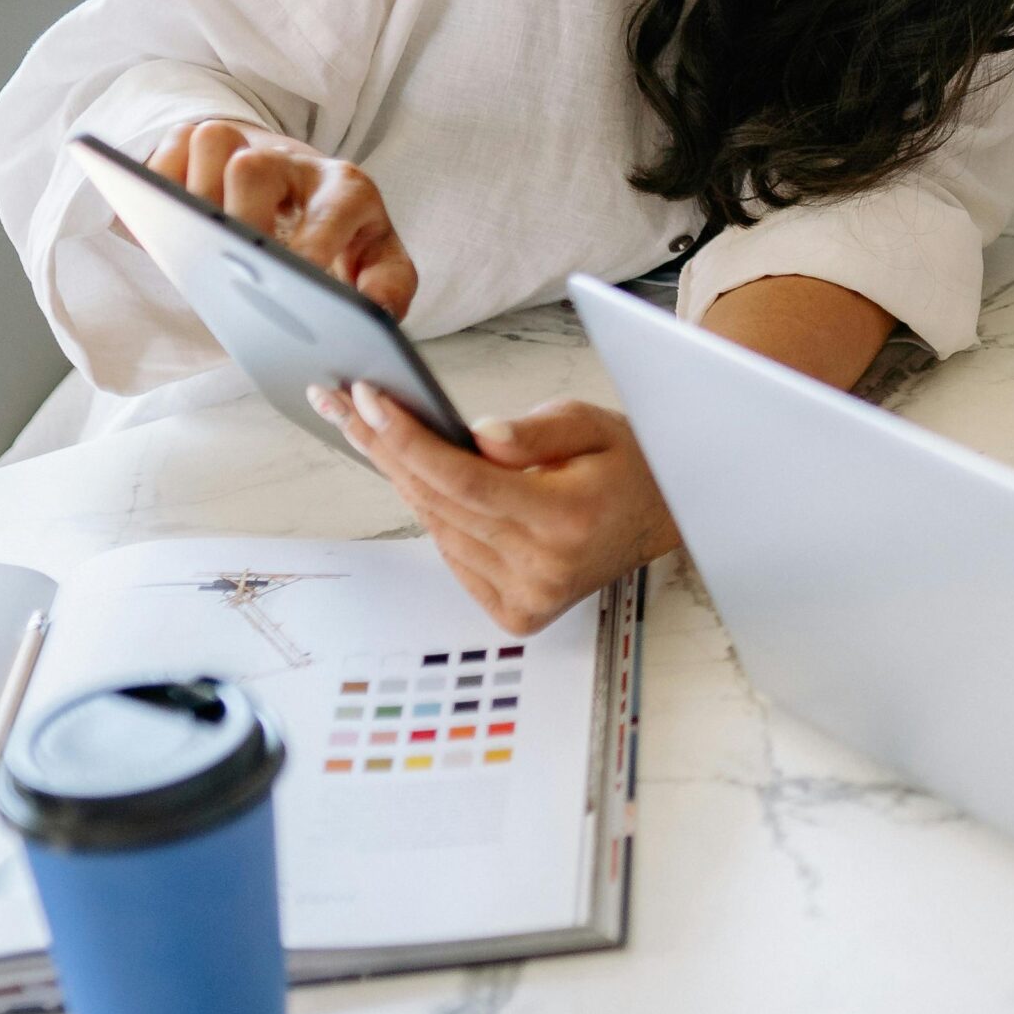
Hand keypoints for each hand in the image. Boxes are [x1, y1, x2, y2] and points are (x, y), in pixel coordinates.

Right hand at [146, 119, 416, 319]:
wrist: (303, 201)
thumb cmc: (342, 241)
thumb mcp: (380, 265)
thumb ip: (388, 291)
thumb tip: (378, 315)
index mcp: (347, 189)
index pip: (338, 206)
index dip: (314, 244)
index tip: (297, 279)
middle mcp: (296, 162)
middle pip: (257, 167)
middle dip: (241, 218)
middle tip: (233, 265)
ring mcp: (245, 146)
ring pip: (211, 141)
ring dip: (196, 194)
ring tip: (198, 241)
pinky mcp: (200, 143)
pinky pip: (169, 147)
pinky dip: (159, 184)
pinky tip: (164, 222)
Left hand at [313, 381, 677, 634]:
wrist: (665, 517)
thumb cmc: (630, 465)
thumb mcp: (593, 423)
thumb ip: (534, 430)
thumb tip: (476, 437)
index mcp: (566, 518)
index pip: (464, 480)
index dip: (408, 439)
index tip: (370, 400)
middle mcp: (544, 568)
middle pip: (439, 503)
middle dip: (387, 448)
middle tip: (348, 405)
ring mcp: (528, 597)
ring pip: (438, 530)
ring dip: (403, 480)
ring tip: (373, 433)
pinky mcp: (517, 613)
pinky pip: (453, 557)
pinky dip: (435, 517)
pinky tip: (421, 480)